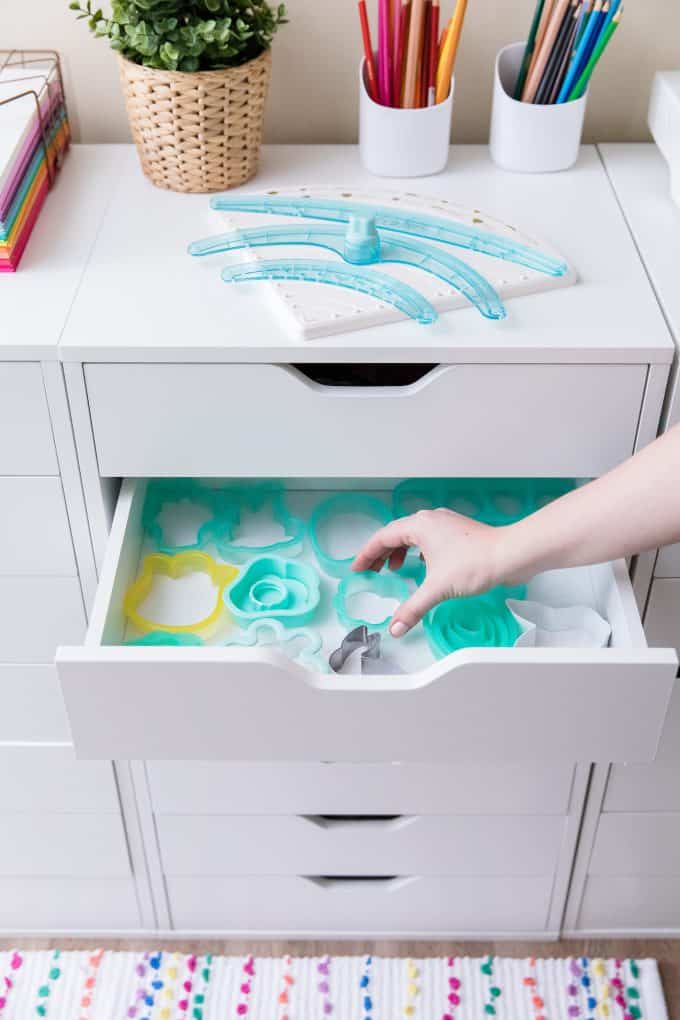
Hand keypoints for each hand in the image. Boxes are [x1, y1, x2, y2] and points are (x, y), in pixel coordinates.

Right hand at [352, 508, 510, 636]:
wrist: (511, 555)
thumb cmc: (478, 561)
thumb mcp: (438, 588)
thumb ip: (412, 608)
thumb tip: (396, 626)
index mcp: (420, 525)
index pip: (382, 537)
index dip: (366, 554)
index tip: (357, 567)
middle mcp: (431, 520)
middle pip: (396, 534)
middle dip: (381, 553)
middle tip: (370, 569)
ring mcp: (446, 525)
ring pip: (413, 535)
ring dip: (399, 551)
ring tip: (393, 568)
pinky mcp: (458, 533)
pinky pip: (429, 539)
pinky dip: (418, 551)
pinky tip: (423, 565)